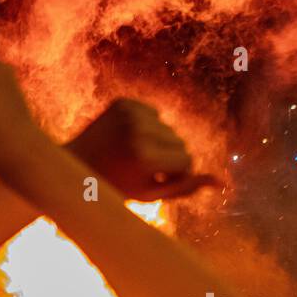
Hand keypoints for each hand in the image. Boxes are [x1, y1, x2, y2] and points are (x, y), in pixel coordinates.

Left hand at [66, 99, 219, 200]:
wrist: (73, 163)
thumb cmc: (113, 186)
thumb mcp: (150, 194)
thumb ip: (186, 188)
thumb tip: (222, 182)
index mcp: (144, 156)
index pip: (188, 159)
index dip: (173, 173)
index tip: (151, 179)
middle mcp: (138, 130)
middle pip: (180, 141)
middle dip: (167, 156)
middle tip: (138, 167)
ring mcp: (129, 112)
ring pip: (168, 127)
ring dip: (157, 141)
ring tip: (131, 153)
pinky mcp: (123, 102)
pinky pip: (154, 115)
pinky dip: (146, 127)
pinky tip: (126, 138)